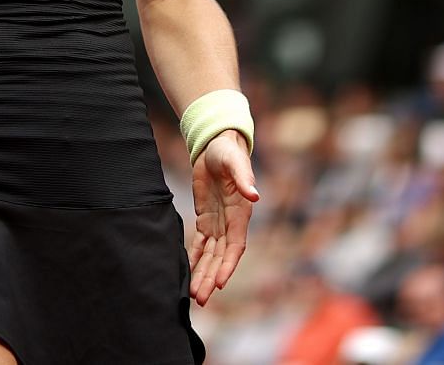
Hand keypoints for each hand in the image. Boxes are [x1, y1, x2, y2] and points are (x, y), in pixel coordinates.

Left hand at [188, 129, 257, 306]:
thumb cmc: (229, 152)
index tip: (220, 283)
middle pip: (221, 256)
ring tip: (194, 294)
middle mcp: (230, 222)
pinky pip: (200, 243)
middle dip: (211, 277)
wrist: (217, 146)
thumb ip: (244, 178)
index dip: (228, 265)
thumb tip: (255, 195)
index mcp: (240, 213)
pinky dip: (195, 258)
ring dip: (203, 273)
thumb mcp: (235, 162)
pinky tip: (188, 272)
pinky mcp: (205, 218)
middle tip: (200, 297)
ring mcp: (218, 222)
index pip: (235, 245)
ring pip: (211, 255)